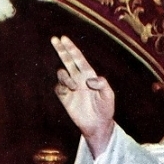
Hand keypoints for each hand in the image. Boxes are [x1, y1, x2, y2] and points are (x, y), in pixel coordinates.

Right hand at [51, 35, 114, 157]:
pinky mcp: (65, 98)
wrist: (98, 125)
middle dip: (61, 49)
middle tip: (54, 39)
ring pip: (62, 73)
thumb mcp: (109, 95)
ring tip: (74, 86)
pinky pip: (58, 87)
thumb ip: (102, 84)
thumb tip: (89, 79)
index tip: (63, 38)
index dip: (71, 48)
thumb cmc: (105, 109)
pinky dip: (61, 87)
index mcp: (89, 74)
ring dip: (65, 76)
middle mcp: (79, 78)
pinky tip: (68, 90)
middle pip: (67, 60)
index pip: (78, 58)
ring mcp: (71, 88)